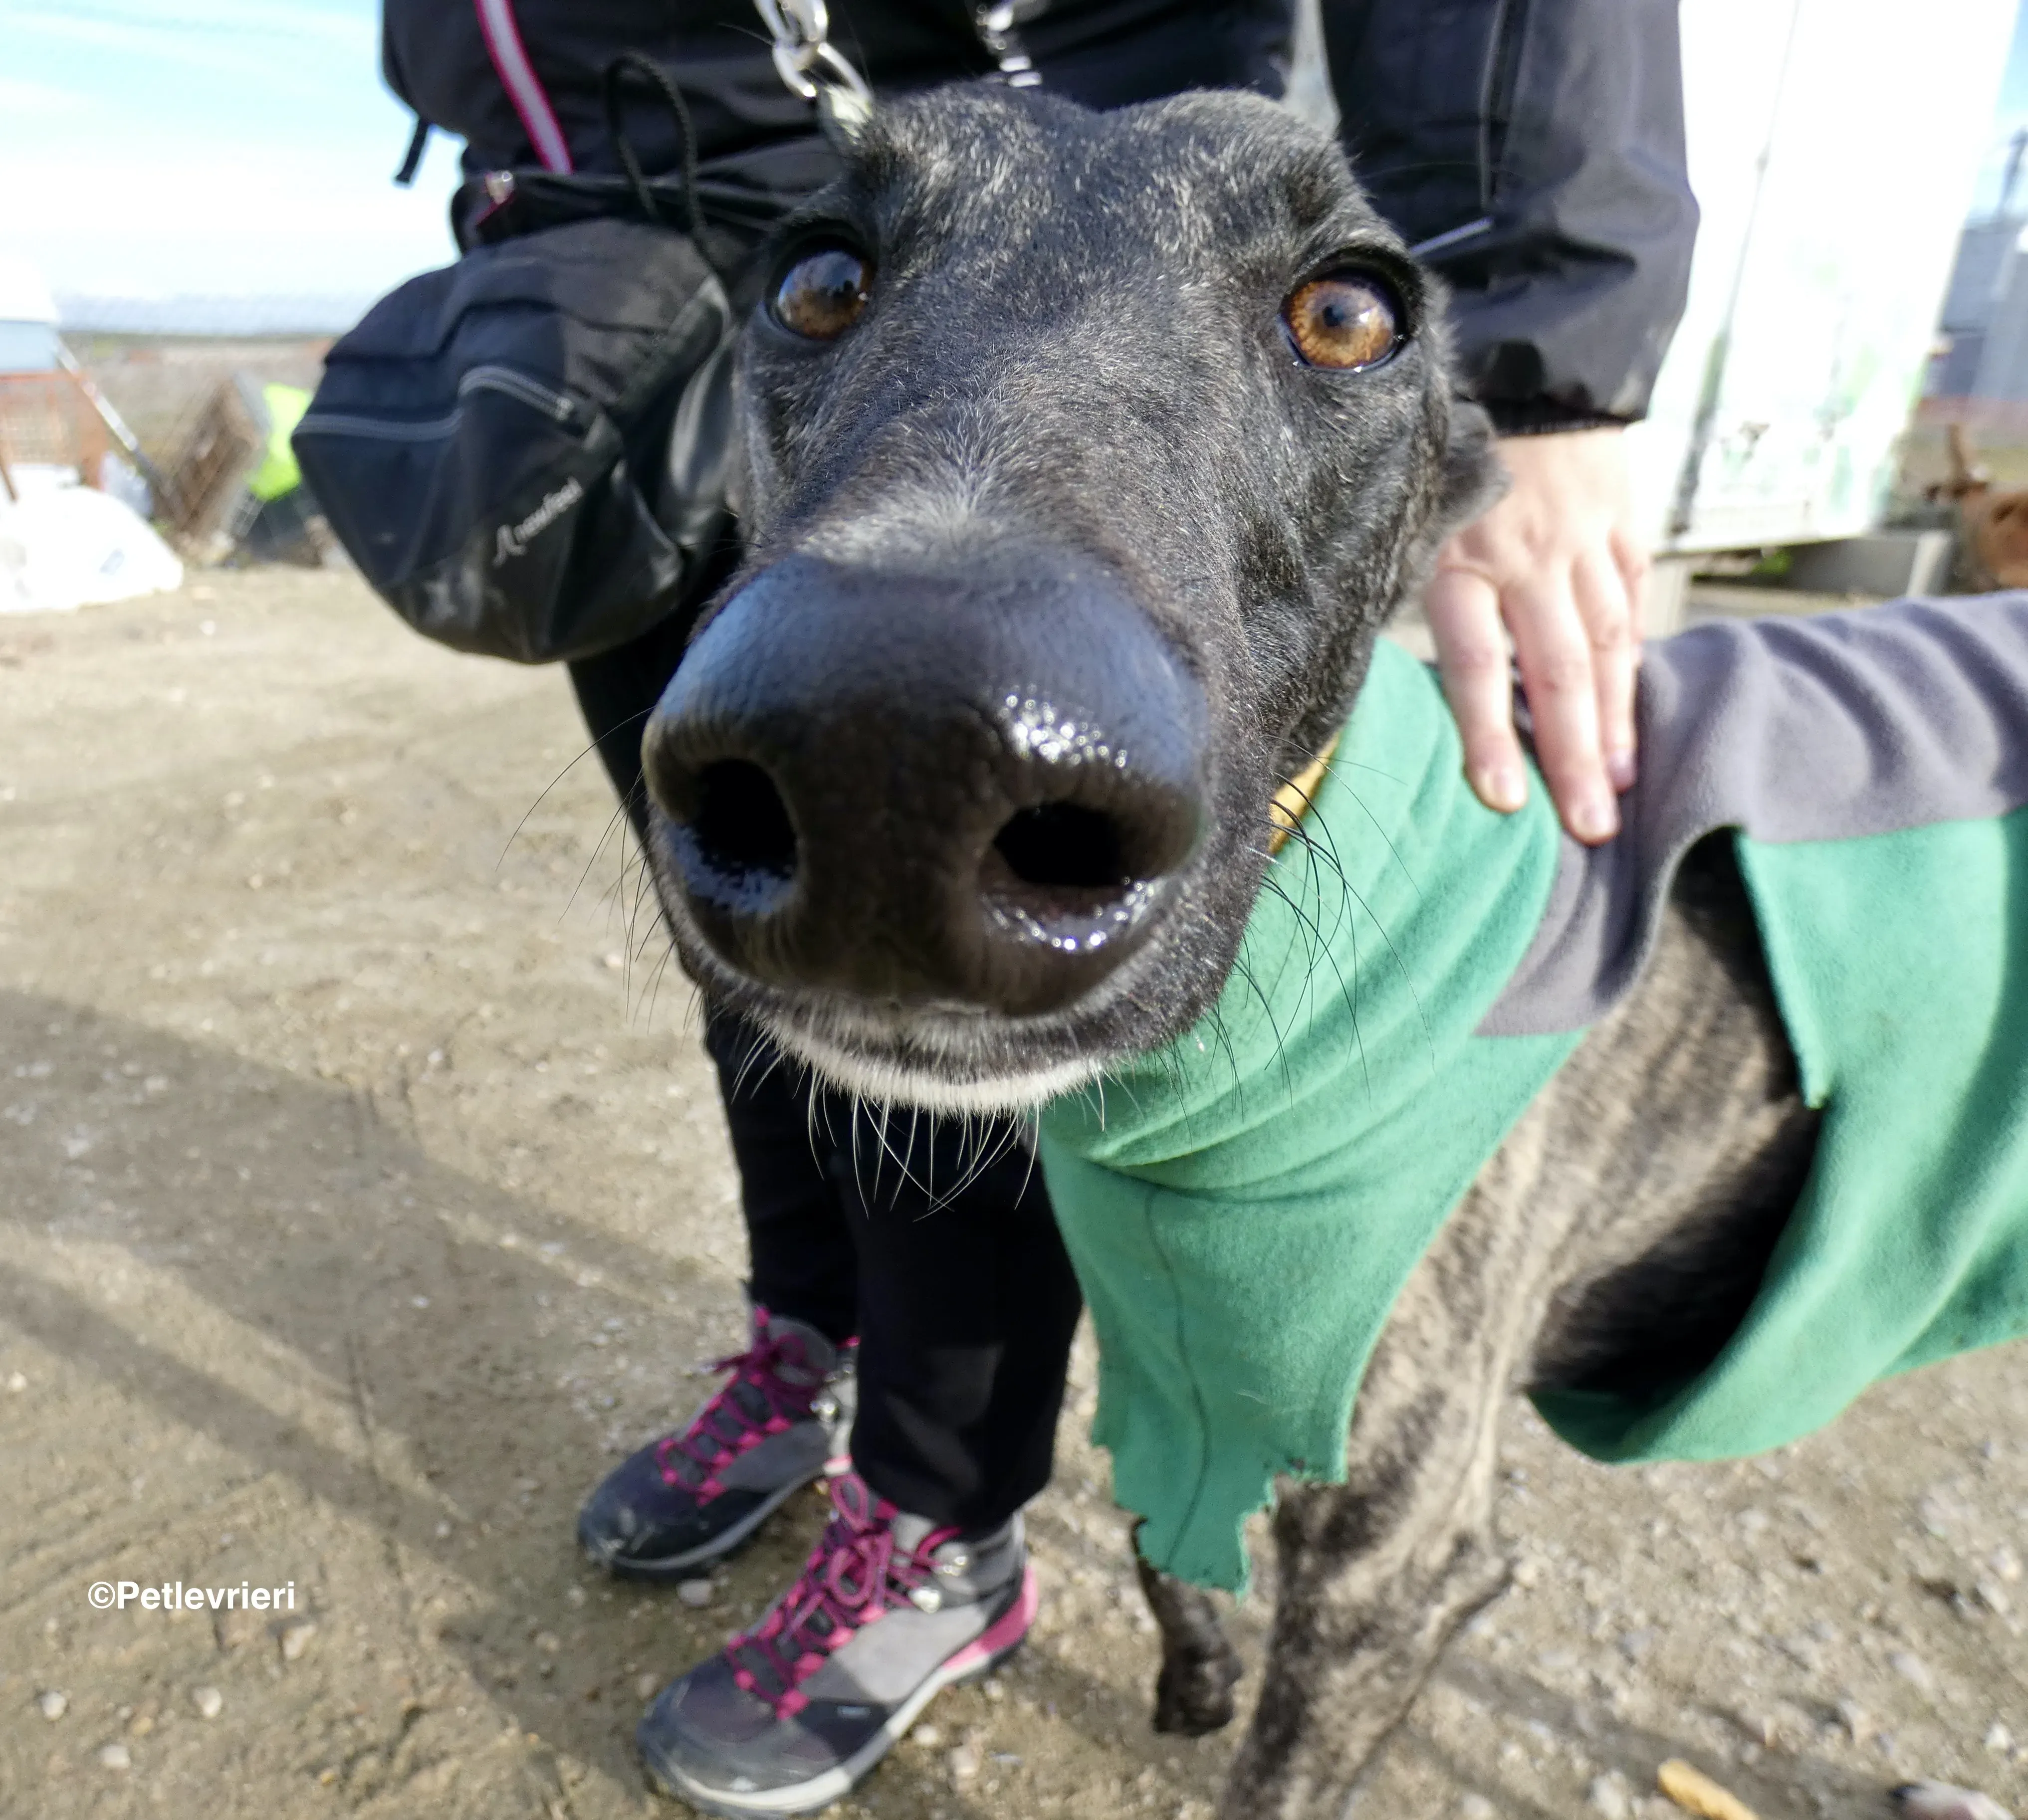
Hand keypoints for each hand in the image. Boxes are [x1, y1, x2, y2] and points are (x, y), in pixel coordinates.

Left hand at [1424, 427, 1648, 844]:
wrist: (1525, 358)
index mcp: (1462, 558)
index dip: (1491, 734)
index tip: (1504, 799)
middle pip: (1557, 672)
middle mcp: (1528, 556)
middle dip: (1575, 756)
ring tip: (1617, 787)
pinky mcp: (1621, 523)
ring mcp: (1583, 541)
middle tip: (1590, 829)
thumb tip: (1401, 668)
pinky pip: (1629, 602)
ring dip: (1614, 722)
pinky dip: (1631, 661)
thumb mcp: (1413, 513)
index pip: (1480, 664)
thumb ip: (1417, 585)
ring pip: (1606, 645)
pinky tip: (1632, 713)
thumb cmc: (1446, 449)